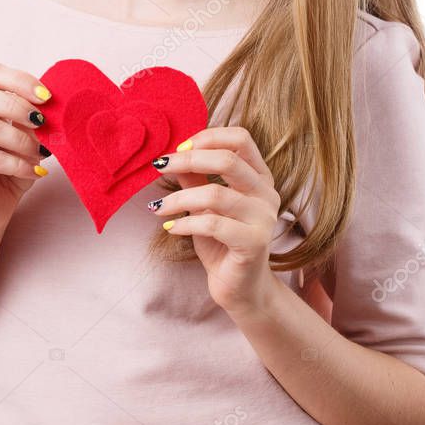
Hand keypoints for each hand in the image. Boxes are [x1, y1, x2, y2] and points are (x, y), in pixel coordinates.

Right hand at [0, 63, 51, 236]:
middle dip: (18, 106)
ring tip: (40, 153)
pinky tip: (36, 172)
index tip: (46, 96)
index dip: (20, 80)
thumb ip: (33, 122)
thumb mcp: (27, 140)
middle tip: (42, 123)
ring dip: (22, 140)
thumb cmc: (12, 170)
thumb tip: (52, 107)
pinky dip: (20, 165)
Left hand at [147, 127, 281, 315]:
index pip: (241, 138)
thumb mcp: (204, 204)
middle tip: (160, 167)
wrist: (238, 287)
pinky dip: (185, 223)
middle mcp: (267, 194)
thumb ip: (194, 177)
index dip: (208, 137)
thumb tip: (170, 154)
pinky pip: (213, 224)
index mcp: (259, 177)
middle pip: (228, 160)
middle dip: (188, 160)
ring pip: (216, 194)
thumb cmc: (221, 242)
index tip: (178, 148)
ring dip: (179, 198)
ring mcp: (264, 218)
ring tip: (158, 207)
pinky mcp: (253, 243)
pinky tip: (170, 228)